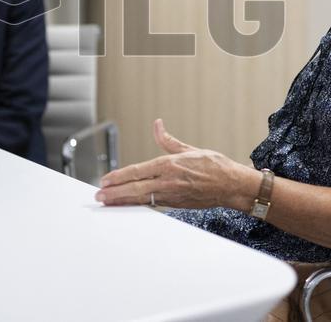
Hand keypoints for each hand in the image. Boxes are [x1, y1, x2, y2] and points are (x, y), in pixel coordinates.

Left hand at [95, 119, 255, 209]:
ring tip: (107, 202)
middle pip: (135, 188)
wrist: (232, 186)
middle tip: (98, 196)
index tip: (104, 180)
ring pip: (140, 199)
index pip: (137, 171)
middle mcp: (168, 181)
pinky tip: (127, 205)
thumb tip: (157, 124)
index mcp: (169, 165)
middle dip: (114, 193)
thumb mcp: (189, 149)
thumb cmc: (214, 165)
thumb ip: (168, 140)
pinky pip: (151, 204)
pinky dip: (136, 205)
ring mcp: (171, 195)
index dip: (118, 176)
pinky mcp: (175, 204)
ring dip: (122, 201)